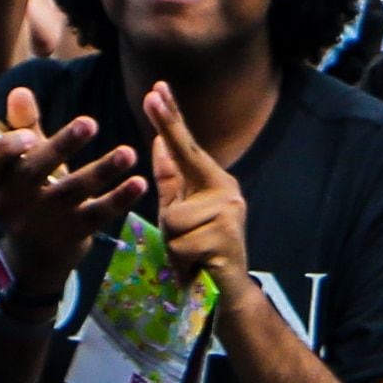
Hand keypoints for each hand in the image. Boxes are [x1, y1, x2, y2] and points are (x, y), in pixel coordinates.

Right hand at [0, 93, 141, 291]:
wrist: (36, 257)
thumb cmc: (30, 193)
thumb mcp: (22, 163)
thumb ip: (23, 126)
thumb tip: (21, 91)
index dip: (1, 149)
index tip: (28, 134)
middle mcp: (10, 203)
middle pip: (32, 173)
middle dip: (61, 147)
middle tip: (90, 122)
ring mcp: (40, 223)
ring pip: (70, 193)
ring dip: (101, 171)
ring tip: (128, 152)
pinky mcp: (69, 237)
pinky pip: (95, 215)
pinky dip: (118, 199)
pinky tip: (139, 183)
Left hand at [139, 84, 253, 293]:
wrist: (228, 293)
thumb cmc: (201, 250)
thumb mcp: (180, 212)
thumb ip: (172, 180)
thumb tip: (158, 143)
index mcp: (213, 181)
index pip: (186, 146)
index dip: (171, 119)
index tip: (157, 89)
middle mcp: (227, 190)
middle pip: (186, 158)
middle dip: (168, 124)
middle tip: (153, 92)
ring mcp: (229, 212)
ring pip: (173, 217)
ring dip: (173, 241)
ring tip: (190, 253)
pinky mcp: (225, 237)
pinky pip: (180, 243)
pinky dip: (181, 259)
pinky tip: (198, 264)